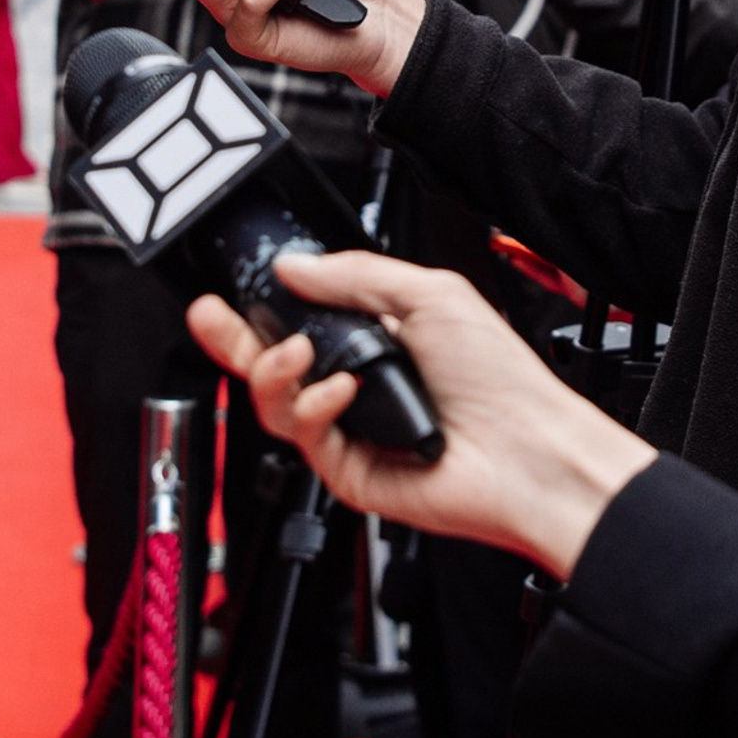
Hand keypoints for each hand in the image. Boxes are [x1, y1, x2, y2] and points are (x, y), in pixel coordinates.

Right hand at [186, 249, 655, 576]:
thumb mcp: (429, 294)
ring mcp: (352, 430)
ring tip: (299, 352)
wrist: (528, 449)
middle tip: (210, 318)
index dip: (261, 309)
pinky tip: (341, 391)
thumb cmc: (500, 378)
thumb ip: (355, 276)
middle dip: (233, 340)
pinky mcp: (348, 471)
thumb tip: (296, 266)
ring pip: (277, 402)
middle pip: (273, 364)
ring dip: (274, 371)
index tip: (229, 293)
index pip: (301, 322)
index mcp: (378, 341)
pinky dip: (312, 406)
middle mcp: (359, 385)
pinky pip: (304, 436)